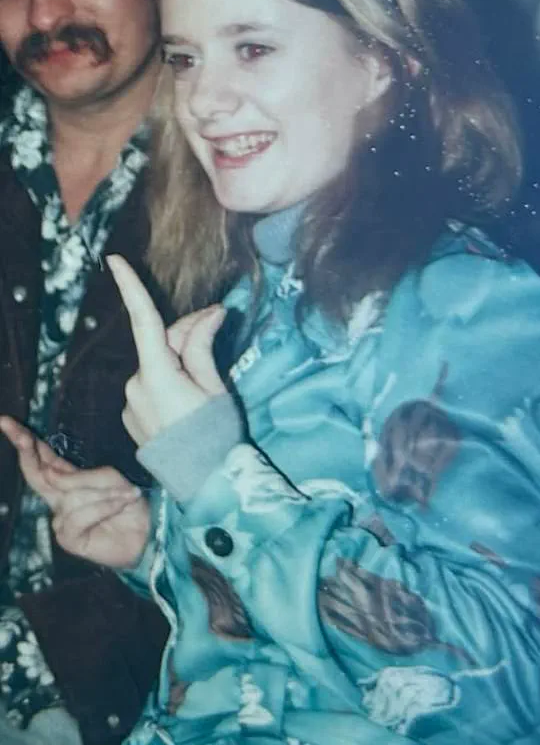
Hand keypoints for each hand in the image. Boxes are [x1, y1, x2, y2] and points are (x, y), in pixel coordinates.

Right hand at [0, 417, 148, 567]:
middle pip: (36, 472)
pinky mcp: (68, 538)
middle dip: (25, 449)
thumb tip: (50, 476)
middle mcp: (59, 498)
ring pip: (71, 495)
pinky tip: (119, 506)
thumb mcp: (110, 478)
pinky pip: (79, 514)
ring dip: (104, 494)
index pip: (43, 457)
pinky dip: (103, 507)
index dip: (25, 441)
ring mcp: (61, 519)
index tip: (5, 422)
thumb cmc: (129, 504)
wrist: (147, 532)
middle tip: (10, 428)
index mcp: (68, 479)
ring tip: (125, 496)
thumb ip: (81, 476)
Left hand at [108, 255, 227, 446]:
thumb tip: (210, 313)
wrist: (205, 484)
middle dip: (188, 330)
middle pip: (160, 344)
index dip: (130, 288)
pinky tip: (192, 393)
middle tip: (220, 318)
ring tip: (210, 366)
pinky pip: (152, 386)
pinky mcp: (133, 417)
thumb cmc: (215, 434)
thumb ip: (203, 347)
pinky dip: (170, 379)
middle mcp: (134, 387)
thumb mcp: (215, 387)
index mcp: (157, 376)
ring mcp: (131, 405)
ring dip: (180, 357)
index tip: (113, 260)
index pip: (144, 321)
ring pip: (157, 365)